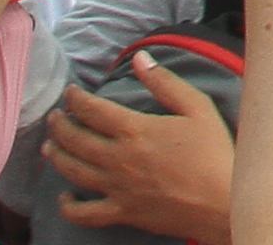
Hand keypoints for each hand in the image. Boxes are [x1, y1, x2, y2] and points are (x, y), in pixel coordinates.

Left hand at [47, 43, 240, 237]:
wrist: (223, 202)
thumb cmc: (214, 152)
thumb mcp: (198, 108)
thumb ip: (165, 83)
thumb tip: (139, 59)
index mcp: (135, 130)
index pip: (92, 110)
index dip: (75, 99)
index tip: (70, 93)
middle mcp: (118, 159)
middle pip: (75, 139)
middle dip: (60, 125)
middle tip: (54, 117)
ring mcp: (116, 189)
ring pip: (72, 171)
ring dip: (56, 157)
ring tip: (49, 147)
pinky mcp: (121, 213)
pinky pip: (84, 214)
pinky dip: (68, 206)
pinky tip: (64, 197)